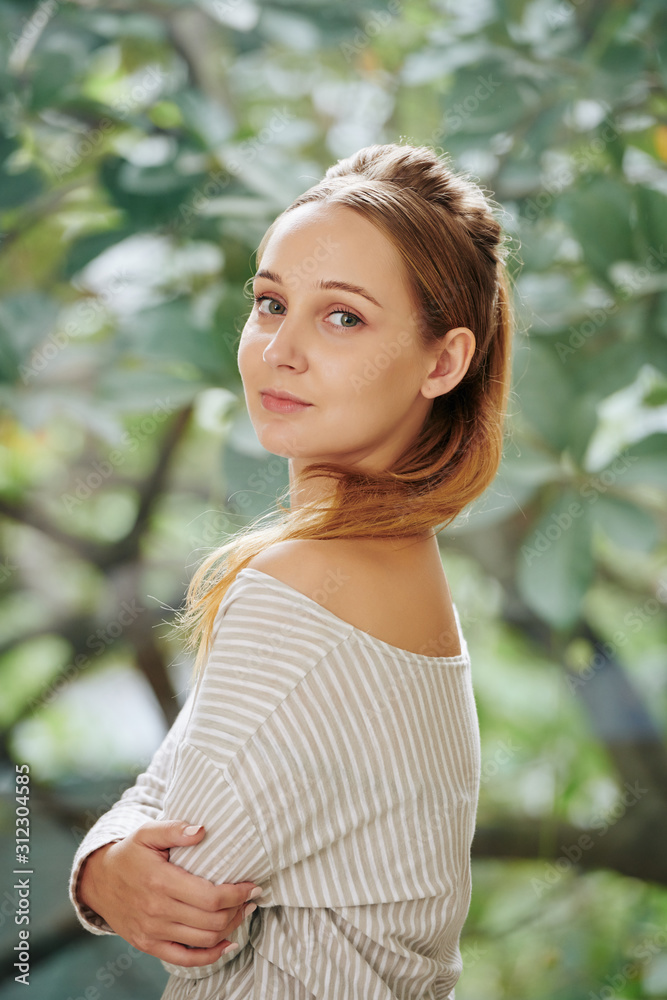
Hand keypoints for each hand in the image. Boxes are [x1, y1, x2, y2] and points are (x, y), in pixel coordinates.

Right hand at [77, 820, 261, 966]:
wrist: (99, 881)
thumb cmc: (130, 854)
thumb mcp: (148, 833)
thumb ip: (175, 829)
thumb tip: (202, 830)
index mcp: (161, 881)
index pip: (210, 896)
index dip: (238, 894)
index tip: (253, 886)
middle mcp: (157, 910)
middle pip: (211, 920)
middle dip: (239, 910)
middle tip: (252, 898)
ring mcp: (152, 931)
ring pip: (203, 939)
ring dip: (230, 928)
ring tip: (242, 913)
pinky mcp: (148, 945)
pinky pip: (184, 959)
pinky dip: (210, 956)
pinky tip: (227, 944)